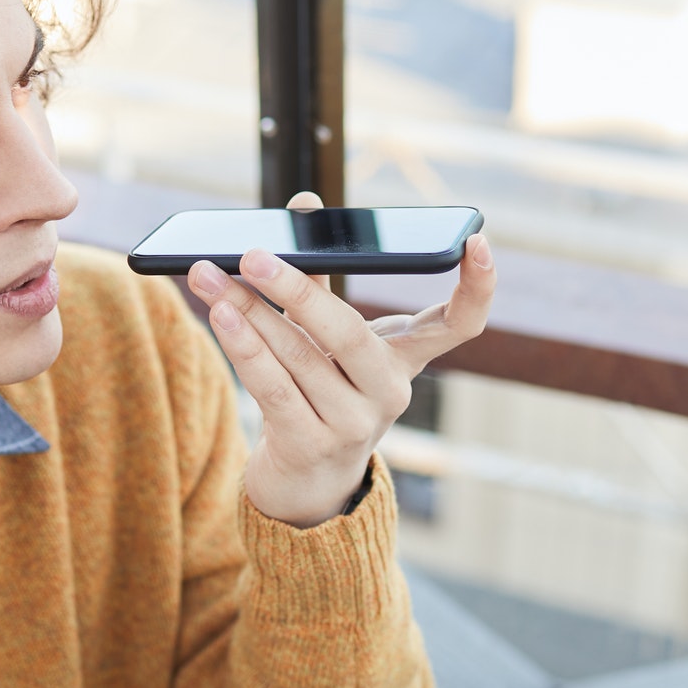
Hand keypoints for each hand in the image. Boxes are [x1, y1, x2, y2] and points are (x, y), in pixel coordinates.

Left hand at [185, 191, 496, 526]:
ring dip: (248, 312)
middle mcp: (389, 393)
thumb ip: (316, 275)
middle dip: (296, 290)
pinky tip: (220, 316)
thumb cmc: (318, 391)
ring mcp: (354, 426)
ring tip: (209, 275)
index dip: (478, 286)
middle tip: (253, 254)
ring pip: (299, 357)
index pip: (460, 324)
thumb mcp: (328, 340)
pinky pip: (274, 389)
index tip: (477, 241)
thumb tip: (302, 206)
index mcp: (405, 359)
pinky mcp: (312, 447)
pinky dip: (245, 348)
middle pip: (349, 334)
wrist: (304, 481)